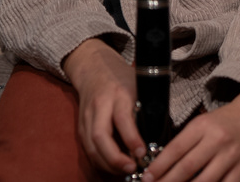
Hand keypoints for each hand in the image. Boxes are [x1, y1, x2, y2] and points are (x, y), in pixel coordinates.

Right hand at [62, 37, 143, 174]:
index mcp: (118, 94)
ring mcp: (87, 117)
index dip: (132, 138)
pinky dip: (100, 161)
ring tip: (125, 171)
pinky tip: (113, 167)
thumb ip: (145, 109)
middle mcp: (100, 106)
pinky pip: (88, 148)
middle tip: (131, 168)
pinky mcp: (81, 126)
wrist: (94, 69)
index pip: (123, 119)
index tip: (142, 153)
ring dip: (107, 163)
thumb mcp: (139, 86)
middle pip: (100, 136)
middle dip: (115, 158)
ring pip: (91, 146)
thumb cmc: (123, 78)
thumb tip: (158, 137)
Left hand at [147, 91, 239, 181]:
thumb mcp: (203, 123)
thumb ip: (185, 142)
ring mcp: (231, 156)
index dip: (159, 166)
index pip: (176, 149)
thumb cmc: (225, 121)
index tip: (146, 178)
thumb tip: (162, 166)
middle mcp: (217, 140)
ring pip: (204, 181)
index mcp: (203, 126)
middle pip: (187, 167)